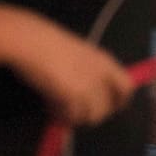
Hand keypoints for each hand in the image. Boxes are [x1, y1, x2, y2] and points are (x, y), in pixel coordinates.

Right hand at [8, 14, 135, 125]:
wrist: (29, 41)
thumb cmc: (45, 39)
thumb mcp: (74, 50)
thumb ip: (86, 68)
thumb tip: (84, 87)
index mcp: (104, 60)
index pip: (126, 86)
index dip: (120, 99)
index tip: (111, 106)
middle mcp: (100, 75)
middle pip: (108, 107)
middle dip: (94, 113)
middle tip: (77, 111)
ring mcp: (88, 88)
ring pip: (92, 116)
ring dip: (78, 116)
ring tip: (60, 109)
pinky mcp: (72, 98)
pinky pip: (73, 116)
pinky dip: (62, 115)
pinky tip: (50, 107)